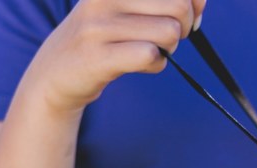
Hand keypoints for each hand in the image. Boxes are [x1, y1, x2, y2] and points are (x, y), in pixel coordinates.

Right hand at [24, 0, 206, 114]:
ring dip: (169, 48)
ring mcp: (98, 24)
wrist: (56, 71)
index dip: (190, 3)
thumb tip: (201, 2)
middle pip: (179, 5)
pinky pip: (150, 56)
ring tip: (149, 50)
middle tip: (165, 38)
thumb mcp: (130, 9)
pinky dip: (156, 64)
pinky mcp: (98, 56)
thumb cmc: (104, 35)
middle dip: (183, 27)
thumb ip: (168, 1)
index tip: (181, 15)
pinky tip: (141, 63)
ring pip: (169, 32)